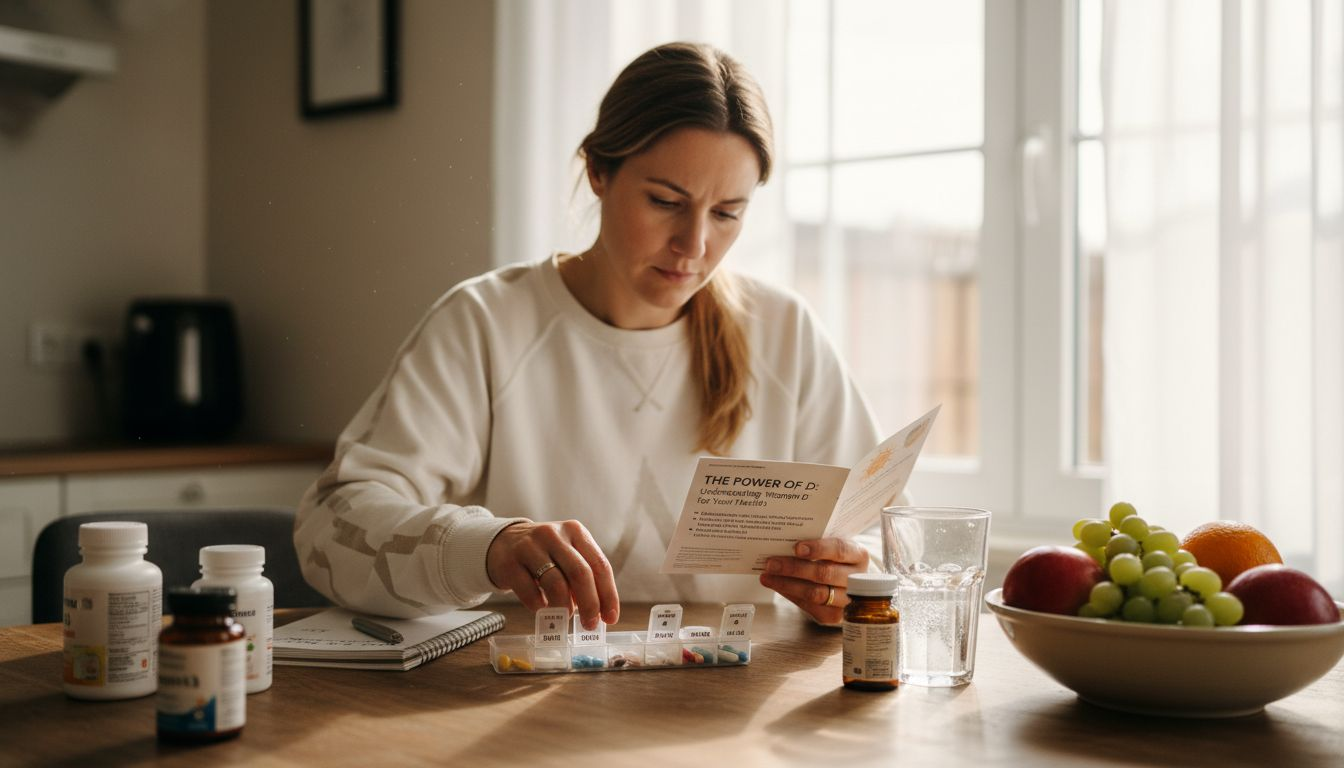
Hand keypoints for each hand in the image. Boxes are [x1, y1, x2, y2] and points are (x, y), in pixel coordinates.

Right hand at [486, 519, 618, 628]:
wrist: (503, 542)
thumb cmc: (544, 554)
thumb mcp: (567, 555)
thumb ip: (583, 576)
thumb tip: (598, 610)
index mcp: (575, 531)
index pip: (600, 564)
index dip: (608, 594)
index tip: (610, 618)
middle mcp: (554, 535)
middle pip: (580, 573)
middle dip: (589, 604)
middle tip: (590, 624)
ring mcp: (529, 547)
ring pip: (555, 583)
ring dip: (564, 607)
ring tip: (564, 617)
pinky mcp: (509, 563)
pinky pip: (530, 592)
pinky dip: (539, 606)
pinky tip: (541, 607)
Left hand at [759, 537, 869, 624]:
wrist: (848, 584)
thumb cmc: (836, 559)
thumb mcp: (833, 546)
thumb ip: (816, 542)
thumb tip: (783, 541)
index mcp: (859, 555)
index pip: (839, 550)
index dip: (818, 549)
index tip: (796, 547)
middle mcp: (857, 580)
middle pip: (824, 574)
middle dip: (794, 568)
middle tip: (772, 563)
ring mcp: (847, 600)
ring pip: (815, 593)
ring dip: (787, 584)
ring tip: (768, 575)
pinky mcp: (834, 616)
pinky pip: (809, 606)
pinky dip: (790, 594)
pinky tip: (776, 585)